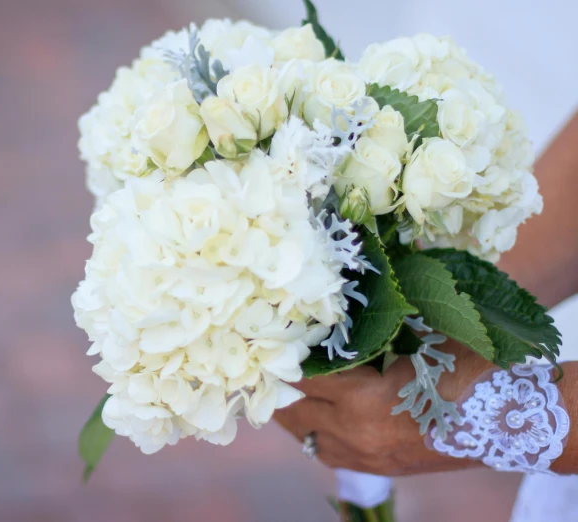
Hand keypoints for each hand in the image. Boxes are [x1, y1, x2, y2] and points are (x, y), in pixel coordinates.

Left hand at [274, 340, 495, 475]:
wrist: (506, 423)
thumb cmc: (466, 372)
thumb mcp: (419, 338)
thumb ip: (377, 324)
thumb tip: (340, 298)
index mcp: (362, 399)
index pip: (299, 378)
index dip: (278, 357)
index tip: (264, 338)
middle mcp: (354, 433)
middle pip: (292, 410)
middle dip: (276, 384)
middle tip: (266, 359)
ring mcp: (363, 456)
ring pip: (305, 435)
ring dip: (291, 410)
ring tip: (281, 384)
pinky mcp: (375, 468)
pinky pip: (325, 452)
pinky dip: (312, 431)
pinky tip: (312, 413)